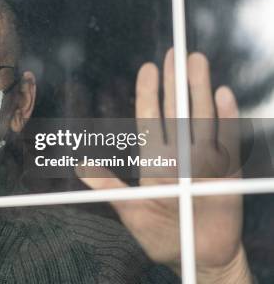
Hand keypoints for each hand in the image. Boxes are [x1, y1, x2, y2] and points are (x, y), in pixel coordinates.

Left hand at [78, 49, 250, 283]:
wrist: (198, 258)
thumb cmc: (160, 236)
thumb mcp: (131, 211)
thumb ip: (108, 188)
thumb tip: (78, 167)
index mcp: (156, 160)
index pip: (150, 120)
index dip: (148, 94)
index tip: (147, 68)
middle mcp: (181, 154)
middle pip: (178, 112)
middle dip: (175, 82)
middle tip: (174, 53)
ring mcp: (206, 161)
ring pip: (202, 120)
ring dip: (200, 90)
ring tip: (197, 63)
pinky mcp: (230, 173)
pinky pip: (230, 143)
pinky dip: (228, 119)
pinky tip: (224, 96)